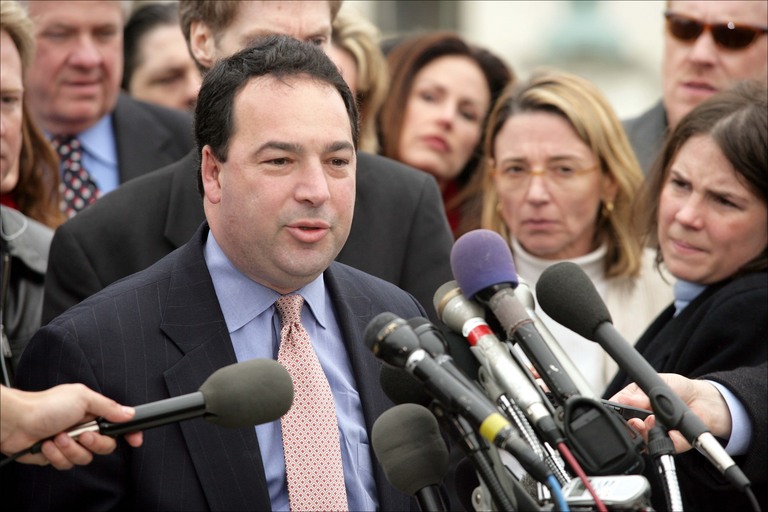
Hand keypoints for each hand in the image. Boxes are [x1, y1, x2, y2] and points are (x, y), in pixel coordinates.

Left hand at [1, 384, 143, 469]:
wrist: (17, 421)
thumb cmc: (45, 405)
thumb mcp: (83, 398)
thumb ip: (109, 407)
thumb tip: (129, 413)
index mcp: (93, 412)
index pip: (118, 424)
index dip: (129, 433)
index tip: (135, 440)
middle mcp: (85, 428)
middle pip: (106, 446)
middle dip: (94, 442)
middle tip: (83, 434)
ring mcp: (71, 443)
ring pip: (86, 458)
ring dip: (70, 448)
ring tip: (58, 436)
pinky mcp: (57, 456)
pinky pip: (67, 464)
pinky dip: (57, 455)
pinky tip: (48, 444)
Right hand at [609, 373, 731, 452]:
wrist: (704, 399)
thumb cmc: (678, 389)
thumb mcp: (658, 383)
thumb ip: (641, 394)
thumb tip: (623, 400)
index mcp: (635, 405)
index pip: (619, 412)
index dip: (616, 414)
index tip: (618, 411)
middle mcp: (643, 421)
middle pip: (629, 431)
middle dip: (630, 426)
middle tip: (635, 420)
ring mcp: (656, 433)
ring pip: (644, 441)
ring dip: (646, 432)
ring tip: (652, 420)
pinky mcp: (673, 443)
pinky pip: (666, 446)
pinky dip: (668, 439)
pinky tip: (670, 431)